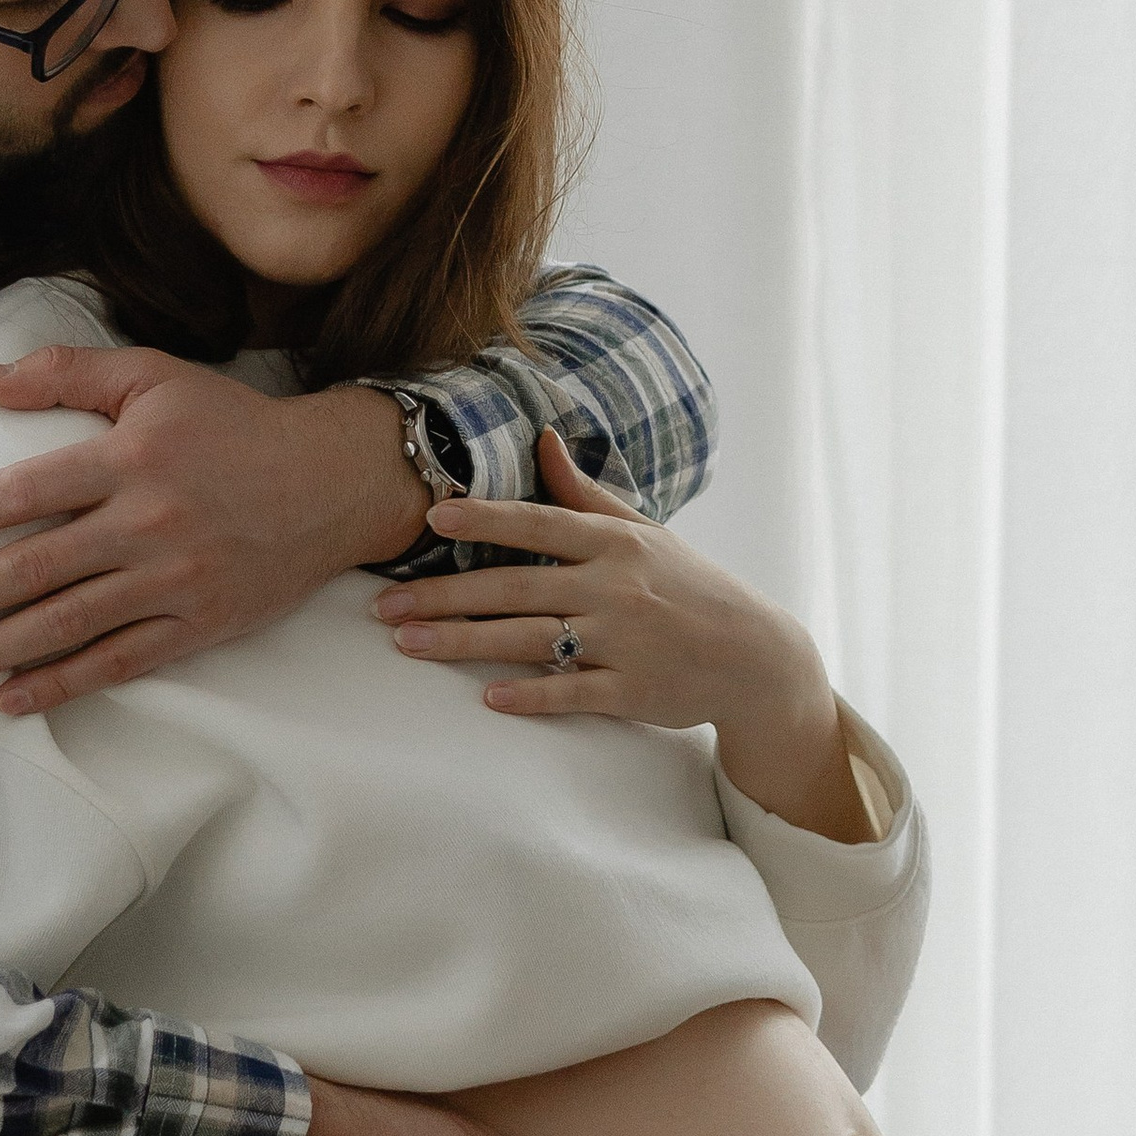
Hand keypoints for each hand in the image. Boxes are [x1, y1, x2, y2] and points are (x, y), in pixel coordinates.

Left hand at [0, 352, 424, 711]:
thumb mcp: (155, 376)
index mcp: (131, 458)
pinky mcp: (199, 624)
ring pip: (67, 624)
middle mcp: (148, 523)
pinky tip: (13, 697)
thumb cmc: (235, 425)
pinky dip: (64, 684)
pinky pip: (120, 661)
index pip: (27, 490)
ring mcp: (174, 580)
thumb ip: (67, 372)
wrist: (334, 481)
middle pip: (33, 570)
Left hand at [374, 430, 871, 839]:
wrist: (754, 655)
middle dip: (444, 595)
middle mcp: (614, 588)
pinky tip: (488, 697)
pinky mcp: (632, 690)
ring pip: (529, 639)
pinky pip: (573, 692)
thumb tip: (542, 438)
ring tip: (406, 644)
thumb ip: (585, 493)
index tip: (431, 515)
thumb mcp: (644, 532)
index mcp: (614, 543)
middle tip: (382, 605)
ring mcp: (623, 641)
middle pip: (515, 588)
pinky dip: (532, 695)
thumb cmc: (690, 586)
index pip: (538, 524)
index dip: (484, 519)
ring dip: (463, 642)